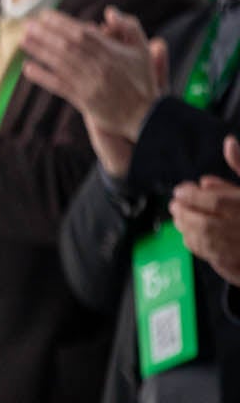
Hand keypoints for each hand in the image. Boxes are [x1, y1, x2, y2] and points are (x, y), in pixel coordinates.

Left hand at [23, 9, 166, 166]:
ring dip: (40, 51)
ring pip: (60, 64)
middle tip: (27, 24)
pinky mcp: (84, 101)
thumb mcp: (143, 50)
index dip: (62, 23)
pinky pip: (59, 86)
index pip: (82, 33)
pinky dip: (43, 77)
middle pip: (67, 46)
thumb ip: (130, 26)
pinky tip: (28, 68)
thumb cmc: (143, 80)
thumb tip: (109, 11)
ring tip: (23, 40)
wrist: (146, 116)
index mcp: (112, 52)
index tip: (45, 15)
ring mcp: (90, 84)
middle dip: (45, 34)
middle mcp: (99, 66)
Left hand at [168, 138, 239, 285]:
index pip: (217, 203)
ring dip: (189, 230)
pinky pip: (217, 259)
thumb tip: (229, 142)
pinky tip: (190, 236)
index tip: (179, 191)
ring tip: (178, 218)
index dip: (193, 197)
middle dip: (186, 214)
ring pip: (210, 244)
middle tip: (174, 205)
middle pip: (208, 225)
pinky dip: (199, 246)